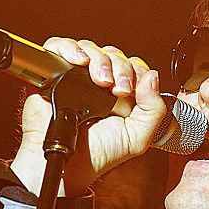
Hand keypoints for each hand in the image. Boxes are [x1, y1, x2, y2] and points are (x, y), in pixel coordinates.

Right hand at [12, 37, 166, 195]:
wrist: (67, 162)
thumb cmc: (96, 154)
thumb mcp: (137, 137)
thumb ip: (154, 110)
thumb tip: (151, 77)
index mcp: (122, 97)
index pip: (134, 67)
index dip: (136, 71)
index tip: (131, 89)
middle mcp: (100, 85)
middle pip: (114, 54)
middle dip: (120, 66)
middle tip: (117, 88)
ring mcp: (77, 77)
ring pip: (91, 48)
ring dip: (99, 58)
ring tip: (99, 79)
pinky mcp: (55, 73)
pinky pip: (60, 47)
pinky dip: (71, 48)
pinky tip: (79, 61)